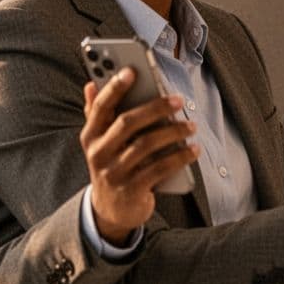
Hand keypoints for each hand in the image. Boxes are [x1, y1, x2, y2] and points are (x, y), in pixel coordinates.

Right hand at [80, 67, 198, 244]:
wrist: (110, 212)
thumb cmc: (111, 166)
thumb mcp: (99, 143)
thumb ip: (96, 114)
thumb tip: (90, 84)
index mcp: (90, 137)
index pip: (100, 107)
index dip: (114, 88)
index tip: (132, 71)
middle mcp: (98, 154)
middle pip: (127, 123)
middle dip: (155, 108)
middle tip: (179, 100)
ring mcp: (114, 174)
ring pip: (146, 145)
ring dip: (173, 133)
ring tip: (192, 126)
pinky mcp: (131, 190)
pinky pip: (159, 169)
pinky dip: (179, 157)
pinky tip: (193, 150)